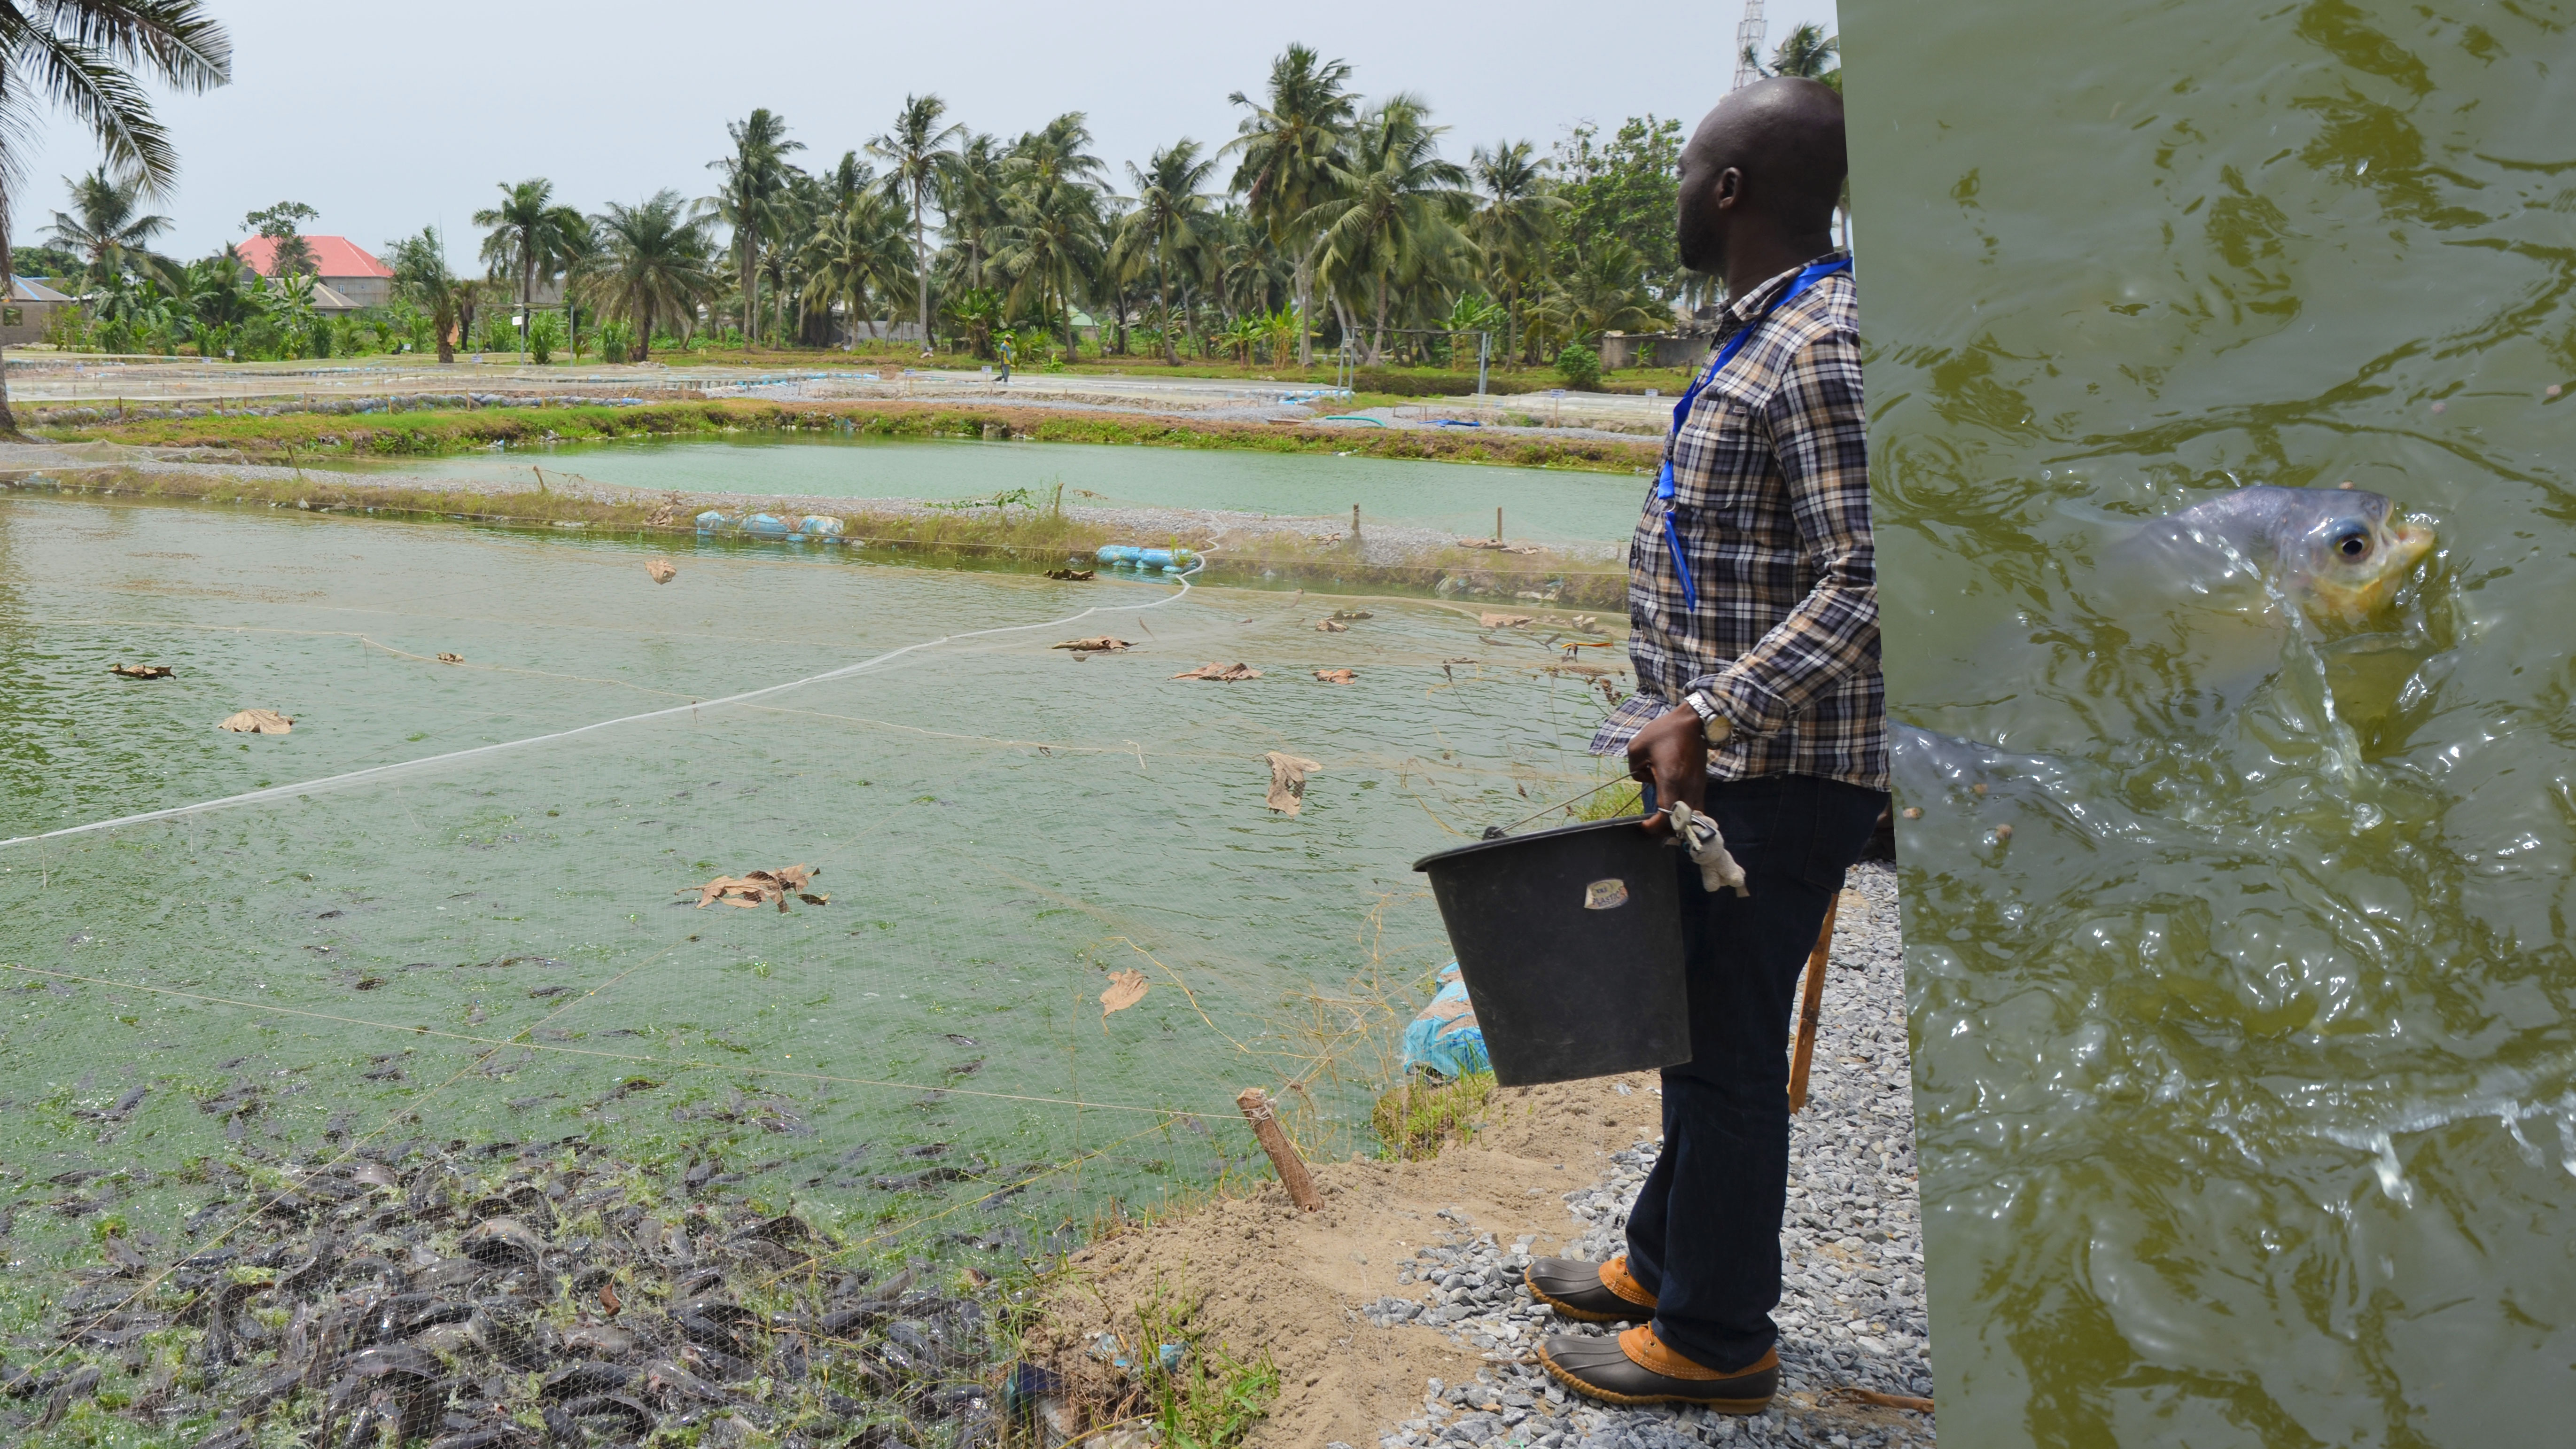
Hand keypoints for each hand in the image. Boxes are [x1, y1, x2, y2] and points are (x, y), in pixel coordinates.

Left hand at [1627, 707, 1710, 833]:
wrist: (1693, 722)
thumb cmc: (1665, 732)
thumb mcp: (1638, 746)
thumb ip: (1635, 768)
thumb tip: (1644, 779)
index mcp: (1670, 778)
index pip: (1666, 814)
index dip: (1654, 826)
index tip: (1643, 825)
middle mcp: (1687, 786)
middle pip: (1681, 822)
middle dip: (1666, 830)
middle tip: (1652, 825)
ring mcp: (1697, 786)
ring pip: (1693, 817)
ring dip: (1679, 823)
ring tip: (1664, 819)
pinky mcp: (1702, 784)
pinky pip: (1697, 807)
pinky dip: (1686, 814)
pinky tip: (1675, 808)